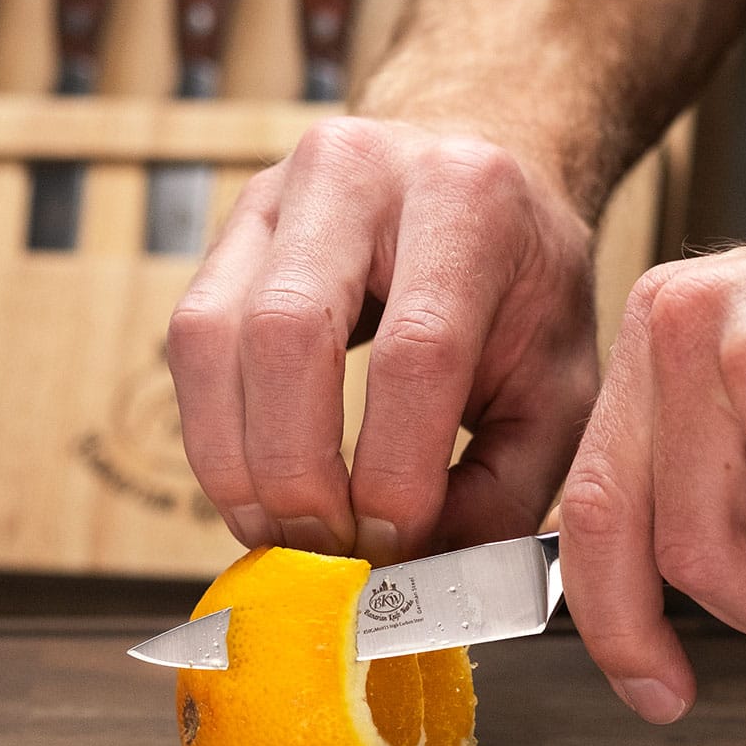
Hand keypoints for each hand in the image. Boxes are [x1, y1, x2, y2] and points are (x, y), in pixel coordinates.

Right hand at [168, 117, 597, 563]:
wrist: (478, 167)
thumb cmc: (525, 291)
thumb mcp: (557, 385)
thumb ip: (504, 490)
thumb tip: (418, 579)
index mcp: (468, 198)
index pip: (416, 350)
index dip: (393, 470)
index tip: (395, 544)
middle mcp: (359, 170)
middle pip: (287, 330)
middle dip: (294, 471)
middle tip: (323, 552)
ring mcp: (278, 191)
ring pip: (209, 335)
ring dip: (233, 460)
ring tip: (279, 531)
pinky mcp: (227, 228)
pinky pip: (187, 340)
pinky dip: (212, 432)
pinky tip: (255, 484)